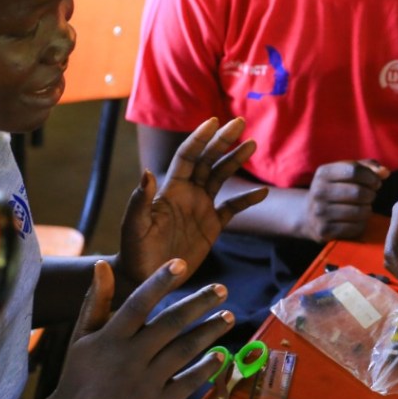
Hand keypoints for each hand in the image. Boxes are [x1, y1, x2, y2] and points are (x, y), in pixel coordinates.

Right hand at [48, 259, 232, 398]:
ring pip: (184, 350)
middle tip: (222, 289)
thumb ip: (96, 301)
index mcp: (109, 338)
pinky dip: (205, 369)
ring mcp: (145, 383)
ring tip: (228, 317)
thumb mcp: (81, 337)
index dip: (160, 282)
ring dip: (210, 332)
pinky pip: (187, 383)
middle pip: (171, 323)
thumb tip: (103, 265)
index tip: (181, 263)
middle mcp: (129, 358)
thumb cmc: (78, 375)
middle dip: (199, 303)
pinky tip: (221, 355)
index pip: (138, 303)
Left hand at [117, 117, 267, 289]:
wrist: (146, 277)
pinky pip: (233, 208)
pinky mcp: (212, 226)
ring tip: (252, 144)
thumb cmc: (134, 251)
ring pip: (222, 177)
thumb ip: (140, 201)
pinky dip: (247, 199)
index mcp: (170, 190)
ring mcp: (201, 208)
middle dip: (223, 140)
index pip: (187, 157)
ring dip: (236, 160)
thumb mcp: (134, 227)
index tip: (214, 121)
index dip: (199, 138)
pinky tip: (263, 192)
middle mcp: (188, 194)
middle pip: (208, 160)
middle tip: (239, 122)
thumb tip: (147, 172)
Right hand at [298, 160, 389, 241]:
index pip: (354, 170)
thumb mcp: (345, 173)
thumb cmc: (335, 189)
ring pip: (359, 211)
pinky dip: (362, 223)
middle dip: (371, 194)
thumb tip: (385, 172)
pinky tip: (358, 219)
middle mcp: (318, 192)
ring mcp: (320, 213)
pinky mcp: (324, 231)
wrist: (308, 215)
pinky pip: (355, 227)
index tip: (375, 182)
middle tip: (370, 196)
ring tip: (364, 207)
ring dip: (368, 209)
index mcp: (323, 173)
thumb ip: (367, 167)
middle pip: (358, 192)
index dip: (371, 176)